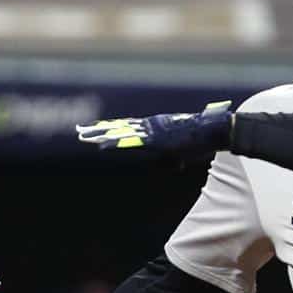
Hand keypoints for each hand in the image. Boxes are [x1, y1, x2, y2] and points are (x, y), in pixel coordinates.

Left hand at [76, 101, 233, 159]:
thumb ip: (172, 159)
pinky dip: (115, 144)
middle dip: (98, 130)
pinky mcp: (155, 139)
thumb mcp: (183, 153)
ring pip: (120, 133)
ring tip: (83, 137)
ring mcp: (151, 131)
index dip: (110, 129)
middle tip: (78, 131)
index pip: (127, 128)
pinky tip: (101, 146)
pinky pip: (131, 142)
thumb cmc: (201, 141)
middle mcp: (149, 126)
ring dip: (100, 136)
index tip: (94, 130)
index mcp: (154, 127)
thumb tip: (170, 166)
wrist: (213, 131)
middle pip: (118, 128)